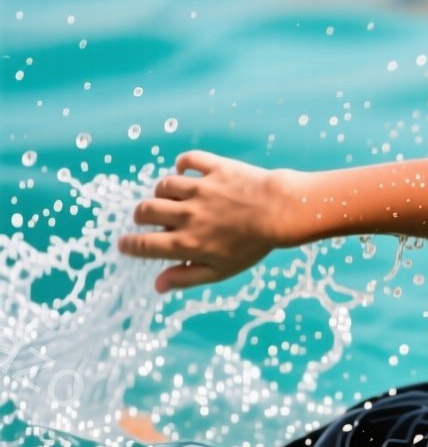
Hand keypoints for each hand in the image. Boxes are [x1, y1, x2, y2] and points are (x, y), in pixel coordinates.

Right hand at [117, 150, 298, 292]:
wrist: (284, 213)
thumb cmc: (253, 246)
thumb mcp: (220, 270)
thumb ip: (186, 277)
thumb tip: (157, 285)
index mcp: (187, 243)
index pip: (143, 245)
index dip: (128, 245)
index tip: (126, 244)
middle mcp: (188, 215)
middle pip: (145, 211)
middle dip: (141, 217)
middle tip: (149, 219)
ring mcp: (200, 189)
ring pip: (163, 185)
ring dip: (163, 192)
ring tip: (174, 199)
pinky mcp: (215, 169)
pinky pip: (188, 160)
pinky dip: (183, 164)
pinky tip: (187, 173)